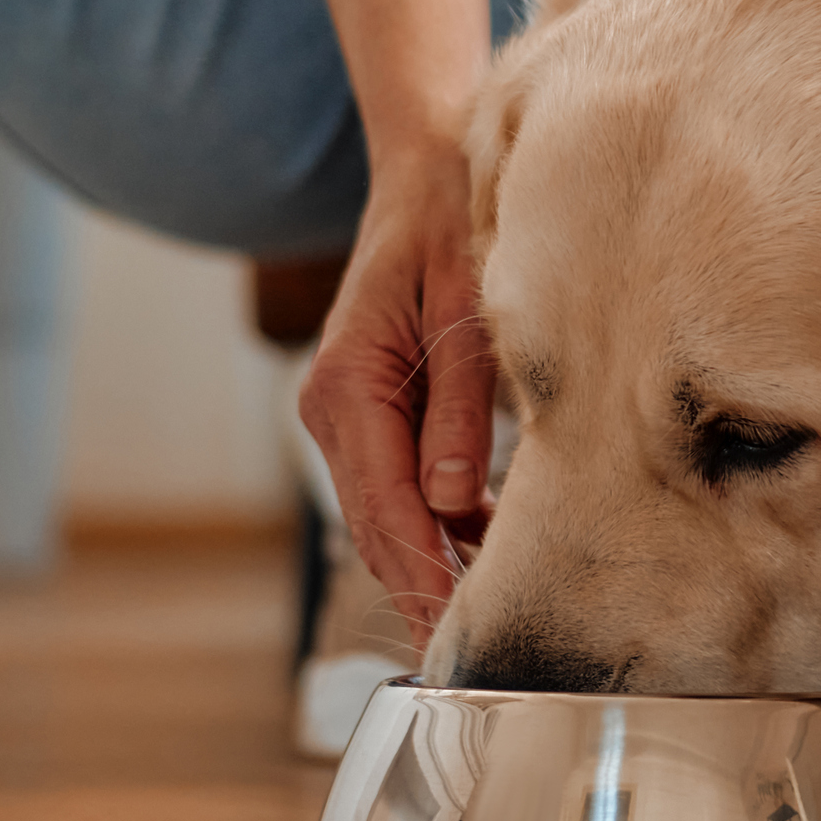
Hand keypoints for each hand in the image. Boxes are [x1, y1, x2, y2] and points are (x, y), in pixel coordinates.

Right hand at [295, 145, 496, 644]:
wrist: (427, 168)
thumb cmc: (453, 224)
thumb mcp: (463, 310)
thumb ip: (461, 408)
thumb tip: (453, 503)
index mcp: (349, 383)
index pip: (386, 504)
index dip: (423, 571)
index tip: (457, 628)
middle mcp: (333, 406)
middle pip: (377, 524)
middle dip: (423, 587)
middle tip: (478, 651)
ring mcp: (345, 413)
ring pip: (383, 513)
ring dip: (429, 561)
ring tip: (486, 614)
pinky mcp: (370, 413)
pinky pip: (395, 485)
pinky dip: (434, 523)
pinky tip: (483, 548)